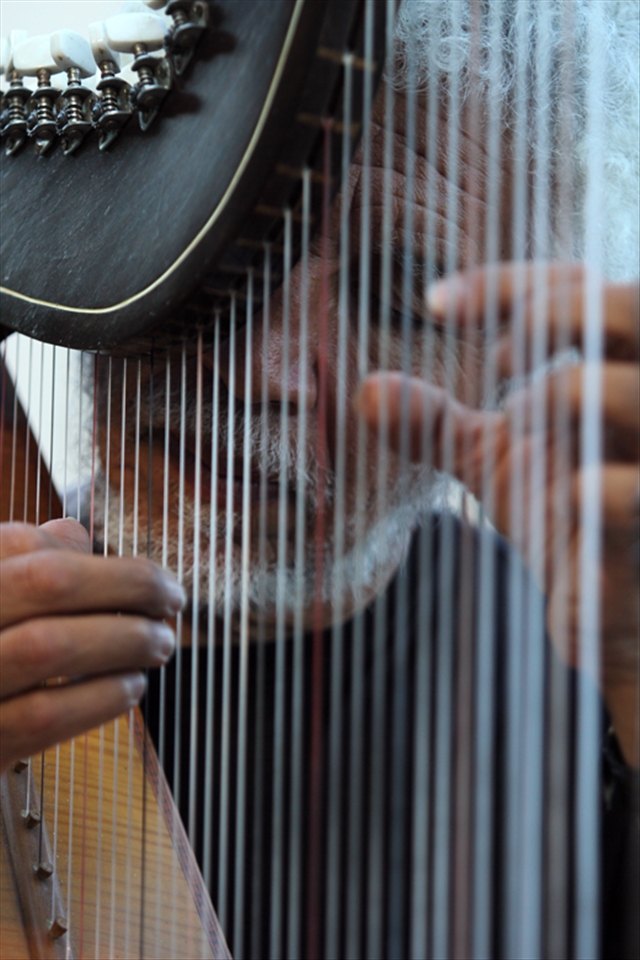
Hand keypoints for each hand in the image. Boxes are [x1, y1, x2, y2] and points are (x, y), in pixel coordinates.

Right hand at [0, 518, 184, 773]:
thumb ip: (13, 558)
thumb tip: (76, 535)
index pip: (29, 550)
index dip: (105, 564)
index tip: (158, 580)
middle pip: (47, 582)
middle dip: (127, 587)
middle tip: (174, 605)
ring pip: (48, 646)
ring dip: (122, 641)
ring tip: (161, 644)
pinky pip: (40, 717)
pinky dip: (98, 699)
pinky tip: (129, 689)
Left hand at [357, 261, 638, 765]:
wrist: (606, 611)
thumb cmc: (564, 519)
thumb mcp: (497, 460)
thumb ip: (439, 423)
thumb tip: (367, 391)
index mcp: (619, 373)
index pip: (584, 287)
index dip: (509, 283)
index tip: (434, 305)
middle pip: (635, 304)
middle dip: (555, 312)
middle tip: (496, 357)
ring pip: (627, 391)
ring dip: (558, 395)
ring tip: (525, 424)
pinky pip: (619, 494)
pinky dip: (582, 490)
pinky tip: (566, 501)